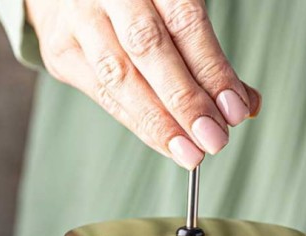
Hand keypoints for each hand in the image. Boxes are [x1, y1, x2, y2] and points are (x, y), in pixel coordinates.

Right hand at [25, 0, 260, 168]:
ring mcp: (79, 19)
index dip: (212, 70)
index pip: (185, 22)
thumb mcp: (175, 8)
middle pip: (148, 50)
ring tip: (190, 152)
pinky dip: (136, 121)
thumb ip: (208, 54)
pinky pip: (101, 94)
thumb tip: (244, 107)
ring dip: (159, 122)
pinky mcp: (60, 51)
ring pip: (119, 77)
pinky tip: (163, 140)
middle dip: (185, 101)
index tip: (236, 111)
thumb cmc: (137, 1)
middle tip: (214, 140)